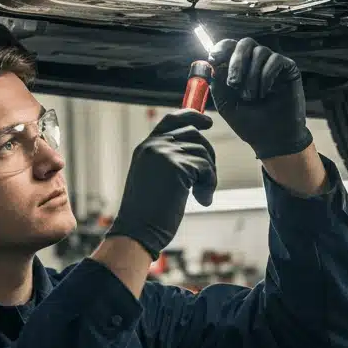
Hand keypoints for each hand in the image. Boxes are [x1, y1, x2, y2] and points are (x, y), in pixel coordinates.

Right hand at [104, 110, 217, 257]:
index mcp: (146, 147)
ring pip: (203, 152)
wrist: (137, 231)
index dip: (193, 117)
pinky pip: (206, 167)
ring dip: (209, 176)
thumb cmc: (148, 213)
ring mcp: (164, 154)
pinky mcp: (177, 166)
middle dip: (208, 156)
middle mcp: (153, 145)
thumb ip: (169, 161)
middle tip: (207, 181)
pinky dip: (209, 184)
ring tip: (201, 195)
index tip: (208, 122)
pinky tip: (202, 200)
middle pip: (194, 135)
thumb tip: (198, 149)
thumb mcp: (155, 178)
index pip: (172, 119)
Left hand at [209, 37, 312, 158]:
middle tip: (233, 83)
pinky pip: (275, 60)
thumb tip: (211, 63)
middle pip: (245, 44)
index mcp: (238, 67)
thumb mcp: (225, 103)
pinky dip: (267, 75)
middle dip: (236, 62)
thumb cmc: (248, 122)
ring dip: (252, 75)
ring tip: (251, 97)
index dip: (221, 48)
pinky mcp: (288, 68)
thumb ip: (217, 83)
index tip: (214, 59)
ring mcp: (272, 64)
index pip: (229, 46)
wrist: (272, 139)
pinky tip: (265, 92)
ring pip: (260, 52)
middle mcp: (255, 62)